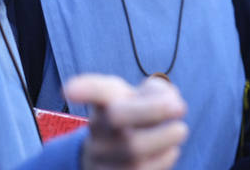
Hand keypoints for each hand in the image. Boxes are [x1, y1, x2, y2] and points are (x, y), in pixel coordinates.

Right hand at [64, 74, 187, 169]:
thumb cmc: (137, 116)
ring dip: (167, 139)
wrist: (114, 153)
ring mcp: (100, 159)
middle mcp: (98, 130)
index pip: (95, 92)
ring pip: (134, 153)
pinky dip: (164, 160)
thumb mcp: (145, 96)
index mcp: (106, 103)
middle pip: (118, 117)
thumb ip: (159, 92)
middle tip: (181, 107)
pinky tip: (168, 152)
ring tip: (177, 131)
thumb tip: (171, 104)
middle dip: (155, 110)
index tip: (68, 90)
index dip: (83, 89)